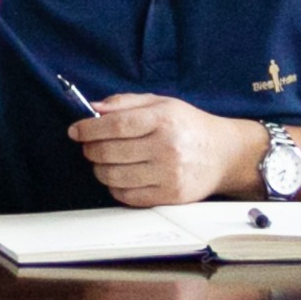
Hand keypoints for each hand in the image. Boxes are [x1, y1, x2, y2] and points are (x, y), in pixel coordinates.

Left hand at [71, 94, 256, 205]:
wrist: (224, 154)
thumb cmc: (189, 126)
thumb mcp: (162, 103)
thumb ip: (125, 102)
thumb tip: (93, 108)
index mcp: (164, 119)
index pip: (115, 125)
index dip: (88, 128)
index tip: (76, 130)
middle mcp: (167, 147)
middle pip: (110, 152)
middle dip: (91, 149)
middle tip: (89, 146)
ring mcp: (169, 175)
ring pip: (114, 177)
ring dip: (99, 169)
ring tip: (103, 161)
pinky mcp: (170, 196)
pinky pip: (128, 196)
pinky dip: (114, 187)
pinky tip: (119, 176)